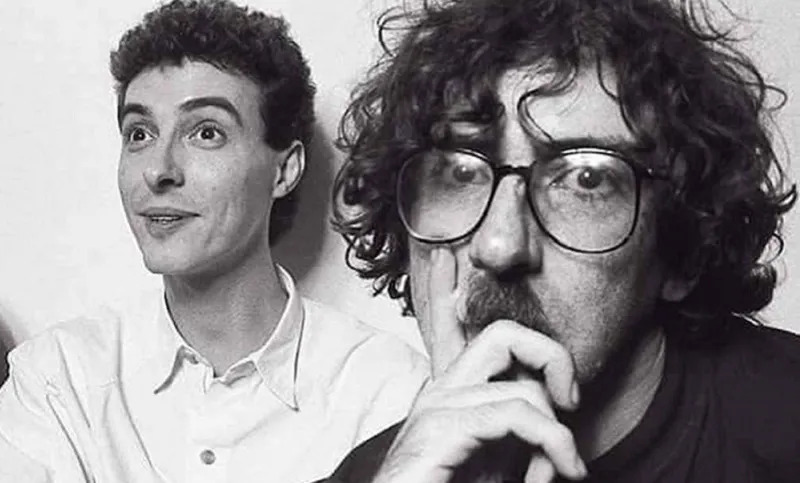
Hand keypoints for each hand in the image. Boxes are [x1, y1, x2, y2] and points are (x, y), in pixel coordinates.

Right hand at [373, 248, 586, 482]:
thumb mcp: (495, 462)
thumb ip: (517, 435)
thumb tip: (558, 426)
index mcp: (450, 395)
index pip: (446, 328)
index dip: (445, 291)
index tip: (446, 257)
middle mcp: (440, 392)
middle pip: (501, 336)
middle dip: (550, 356)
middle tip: (571, 400)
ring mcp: (438, 407)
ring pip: (520, 381)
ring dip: (556, 434)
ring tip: (560, 471)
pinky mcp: (442, 428)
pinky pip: (517, 413)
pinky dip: (552, 444)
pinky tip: (558, 471)